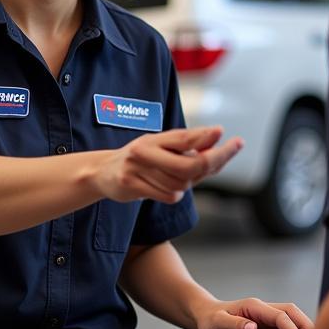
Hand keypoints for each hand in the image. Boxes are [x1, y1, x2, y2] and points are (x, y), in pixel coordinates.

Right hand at [94, 127, 242, 204]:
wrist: (104, 171)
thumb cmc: (141, 159)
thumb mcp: (161, 146)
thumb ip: (188, 145)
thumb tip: (217, 136)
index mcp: (155, 138)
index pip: (185, 138)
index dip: (206, 137)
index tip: (223, 132)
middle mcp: (145, 150)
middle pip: (188, 166)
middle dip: (208, 164)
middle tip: (219, 160)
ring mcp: (137, 168)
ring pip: (180, 184)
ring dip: (186, 184)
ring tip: (177, 178)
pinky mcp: (131, 184)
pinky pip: (167, 195)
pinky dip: (174, 194)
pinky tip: (166, 188)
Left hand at [194, 296, 313, 328]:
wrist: (205, 315)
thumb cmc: (210, 319)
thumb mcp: (217, 323)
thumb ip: (235, 324)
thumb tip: (253, 328)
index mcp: (254, 307)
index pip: (280, 316)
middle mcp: (264, 310)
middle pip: (292, 312)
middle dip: (306, 326)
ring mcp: (266, 318)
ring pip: (293, 318)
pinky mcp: (267, 326)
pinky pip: (287, 328)